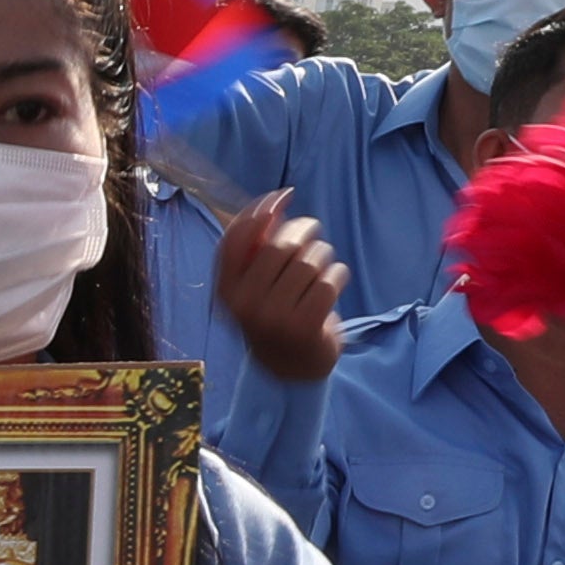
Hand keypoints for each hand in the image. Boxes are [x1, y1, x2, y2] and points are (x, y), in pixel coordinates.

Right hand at [211, 187, 344, 387]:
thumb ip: (258, 249)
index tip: (283, 195)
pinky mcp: (305, 328)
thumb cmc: (275, 315)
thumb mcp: (254, 286)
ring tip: (322, 265)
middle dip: (303, 231)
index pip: (237, 239)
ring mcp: (274, 319)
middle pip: (280, 245)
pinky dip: (338, 275)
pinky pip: (329, 282)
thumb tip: (275, 202)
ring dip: (323, 256)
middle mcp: (245, 306)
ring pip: (309, 262)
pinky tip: (334, 281)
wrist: (291, 369)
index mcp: (226, 291)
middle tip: (313, 232)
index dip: (260, 211)